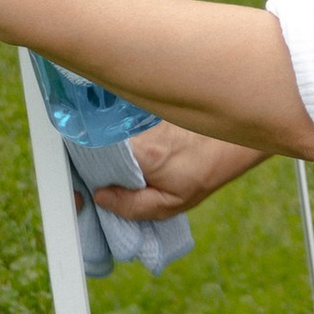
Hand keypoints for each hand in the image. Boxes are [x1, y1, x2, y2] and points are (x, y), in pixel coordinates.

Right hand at [88, 123, 268, 221]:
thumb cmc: (203, 171)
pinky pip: (118, 121)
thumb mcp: (171, 203)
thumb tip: (101, 197)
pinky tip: (120, 146)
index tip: (85, 185)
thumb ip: (133, 206)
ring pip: (105, 129)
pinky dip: (114, 133)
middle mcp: (136, 127)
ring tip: (108, 165)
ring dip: (102, 145)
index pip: (93, 155)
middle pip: (95, 140)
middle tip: (96, 179)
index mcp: (141, 152)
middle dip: (90, 160)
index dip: (83, 170)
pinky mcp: (142, 107)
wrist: (230, 139)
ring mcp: (138, 113)